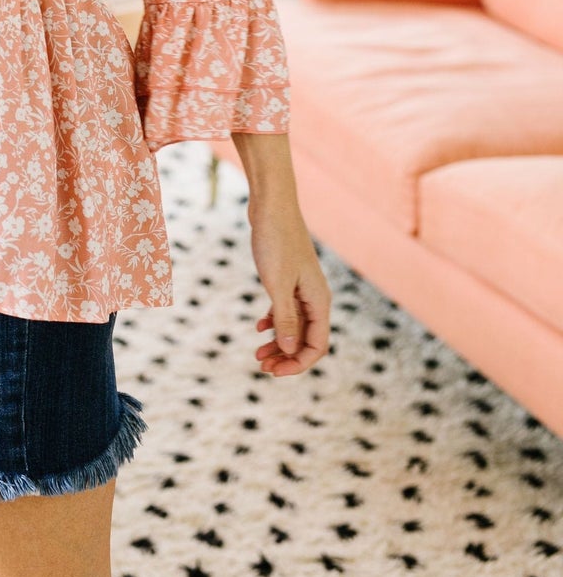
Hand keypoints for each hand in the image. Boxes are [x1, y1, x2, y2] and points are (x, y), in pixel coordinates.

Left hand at [249, 201, 331, 376]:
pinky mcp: (289, 277)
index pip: (317, 346)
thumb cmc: (275, 241)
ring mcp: (302, 287)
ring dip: (278, 342)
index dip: (298, 363)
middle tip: (262, 367)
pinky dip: (274, 321)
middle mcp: (315, 297)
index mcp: (319, 300)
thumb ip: (284, 318)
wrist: (271, 205)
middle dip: (286, 357)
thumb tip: (290, 351)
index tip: (274, 372)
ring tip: (257, 355)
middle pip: (306, 339)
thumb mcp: (277, 284)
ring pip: (295, 325)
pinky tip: (259, 327)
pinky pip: (286, 309)